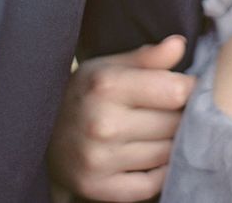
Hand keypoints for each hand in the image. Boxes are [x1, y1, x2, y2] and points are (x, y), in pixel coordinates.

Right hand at [48, 35, 193, 201]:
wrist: (41, 133)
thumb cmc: (86, 93)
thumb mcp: (109, 66)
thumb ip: (147, 57)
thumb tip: (179, 44)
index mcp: (107, 85)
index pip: (176, 91)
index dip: (189, 88)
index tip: (187, 86)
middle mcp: (102, 124)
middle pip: (174, 124)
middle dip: (181, 115)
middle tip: (174, 110)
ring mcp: (99, 160)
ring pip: (166, 154)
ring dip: (171, 143)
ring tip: (162, 131)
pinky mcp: (98, 188)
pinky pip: (151, 185)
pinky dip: (159, 172)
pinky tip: (152, 157)